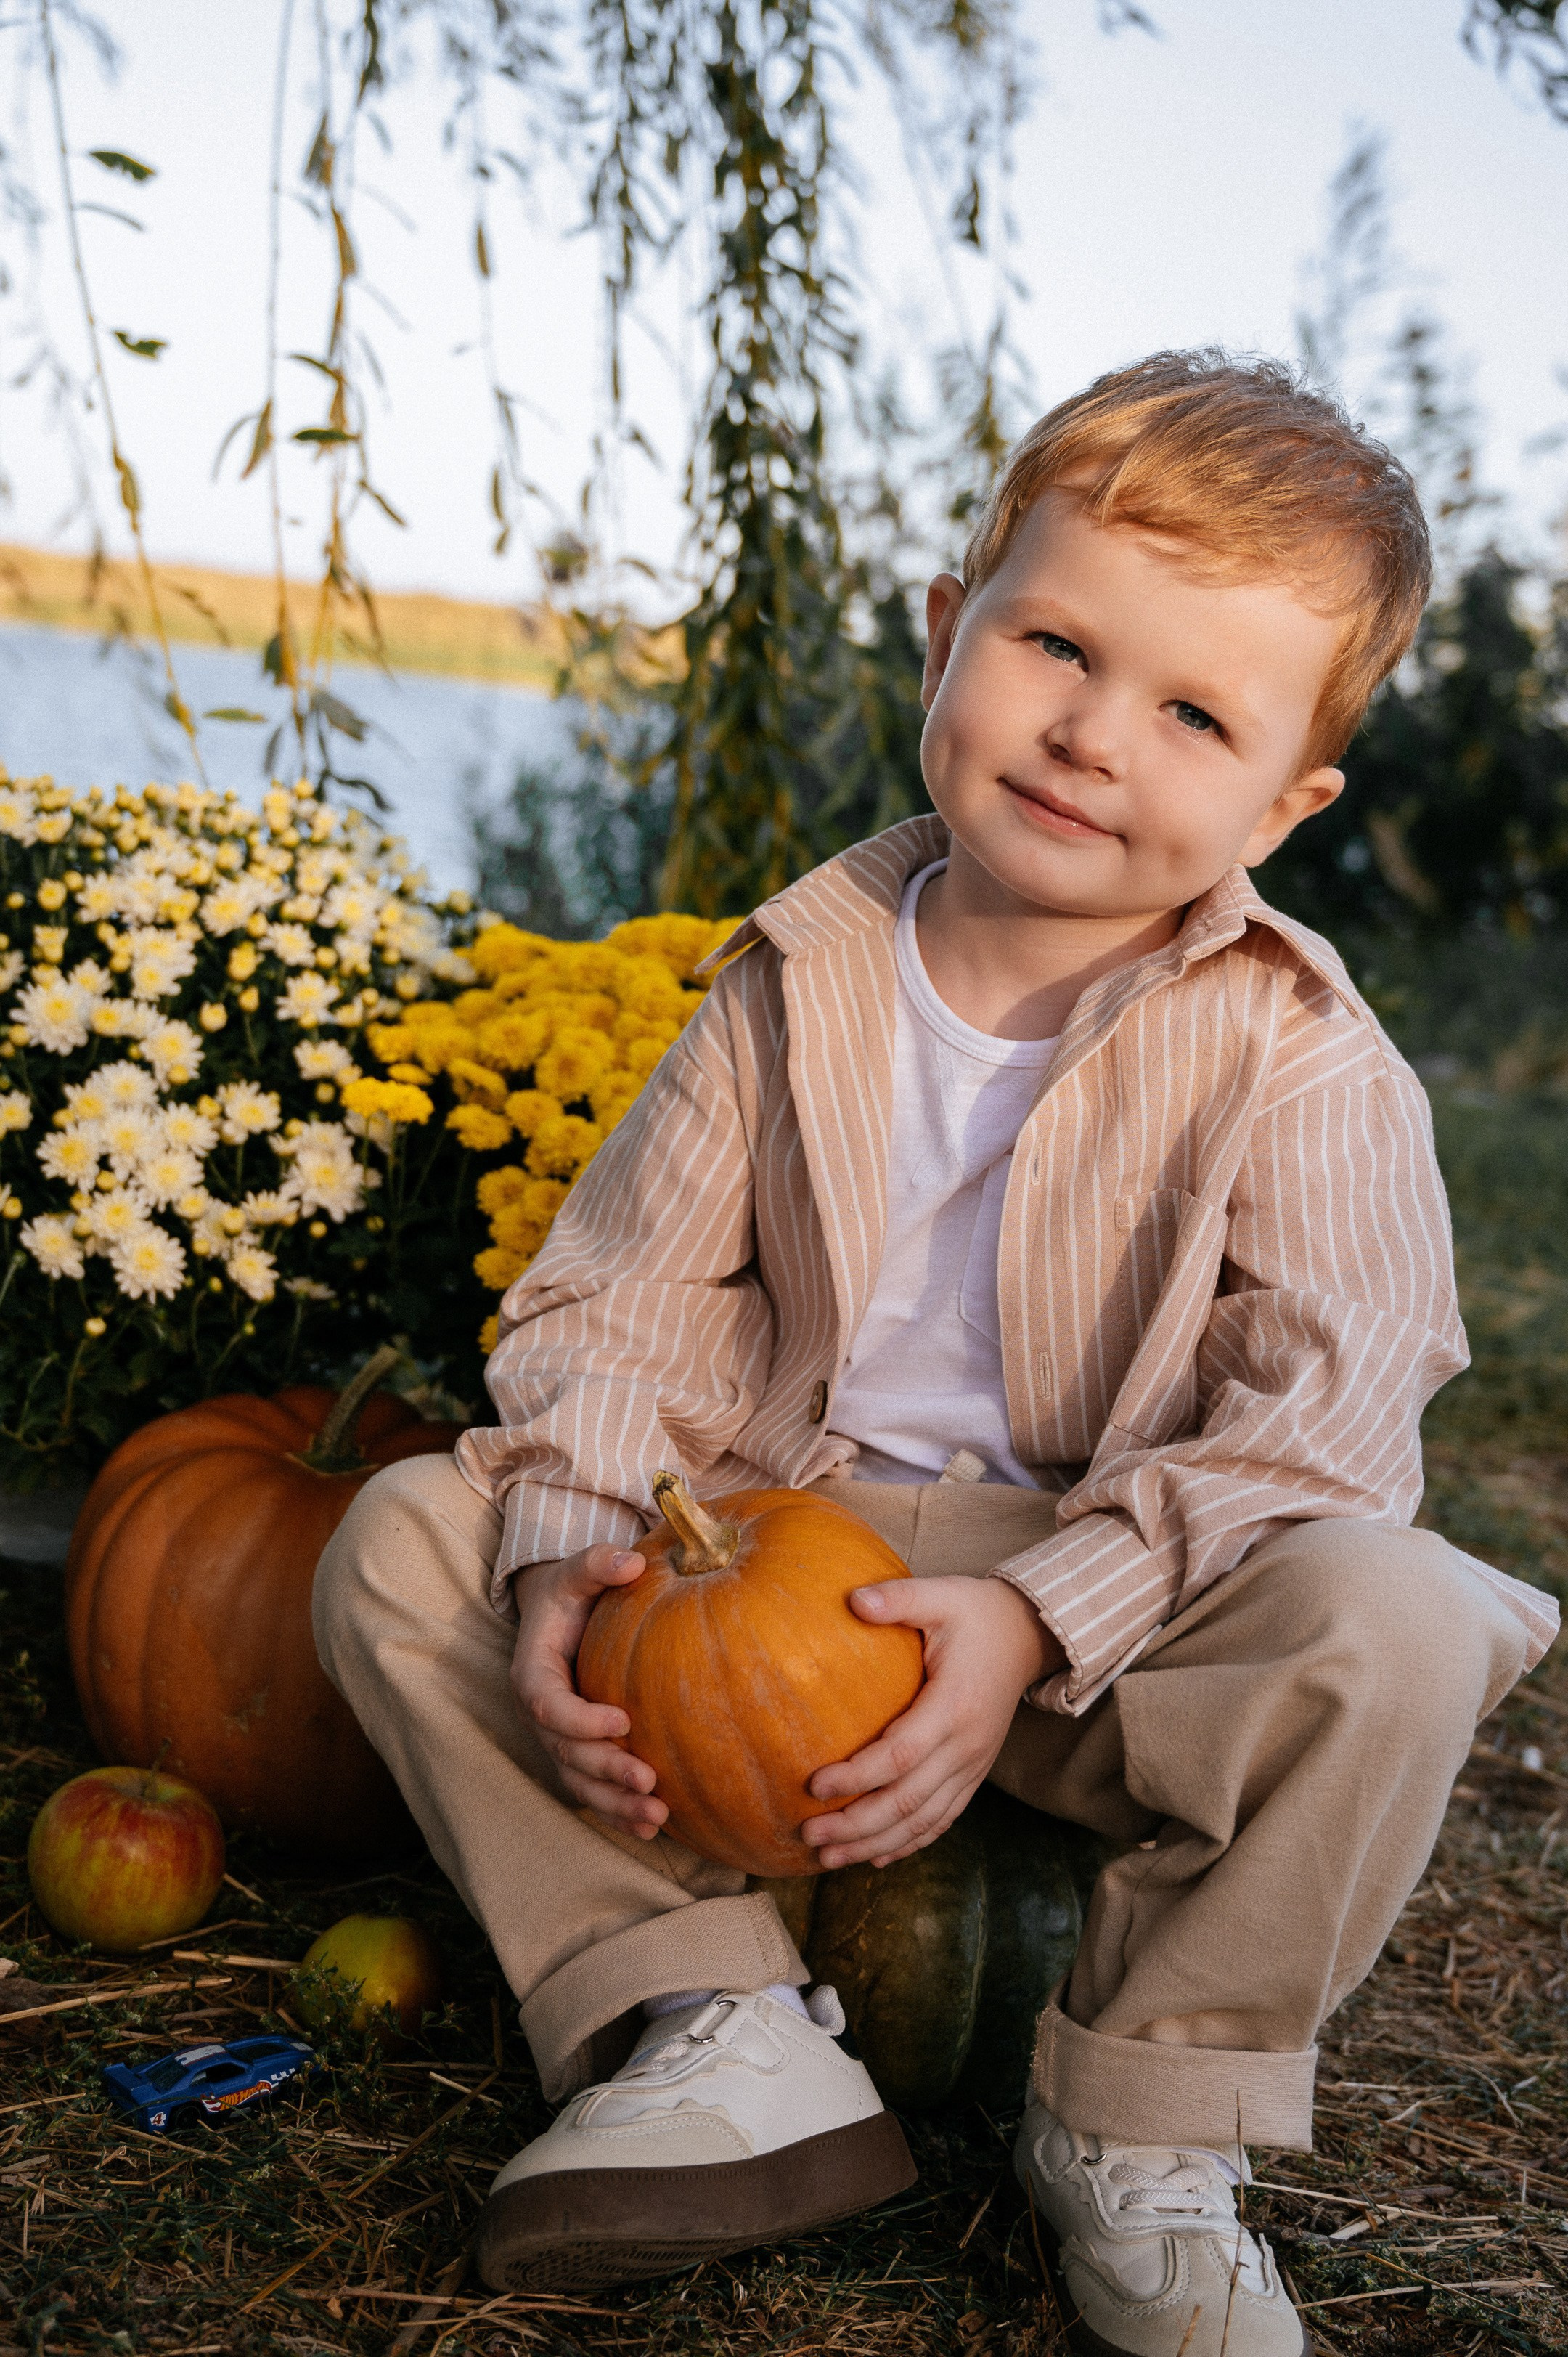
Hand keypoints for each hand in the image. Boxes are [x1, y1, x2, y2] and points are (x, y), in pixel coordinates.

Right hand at [509, 1544, 668, 1837]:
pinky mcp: (580, 1756)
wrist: (564, 1616)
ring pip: (579, 1783)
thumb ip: (599, 1563)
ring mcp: (558, 1741)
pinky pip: (594, 1791)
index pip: (547, 1706)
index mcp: (532, 1674)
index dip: (580, 1719)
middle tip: (648, 1779)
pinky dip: (619, 1812)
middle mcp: (540, 1716)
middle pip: (566, 1754)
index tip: (622, 1720)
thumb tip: (632, 1561)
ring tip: (657, 1816)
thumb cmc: (573, 1593)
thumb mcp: (578, 1571)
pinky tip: (656, 1827)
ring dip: (615, 1805)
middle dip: (606, 1770)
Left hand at [801, 1575, 1064, 1869]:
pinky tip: (875, 1857)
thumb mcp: (941, 1595)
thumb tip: (853, 1600)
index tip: (813, 1785)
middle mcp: (966, 1746)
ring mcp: (973, 1766)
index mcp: (953, 1707)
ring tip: (828, 1861)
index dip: (857, 1776)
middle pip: (907, 1802)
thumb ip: (899, 1598)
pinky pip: (942, 1819)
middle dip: (856, 1825)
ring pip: (923, 1821)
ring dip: (875, 1845)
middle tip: (809, 1835)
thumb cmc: (976, 1614)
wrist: (1028, 1637)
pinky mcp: (974, 1773)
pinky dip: (909, 1843)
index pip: (901, 1755)